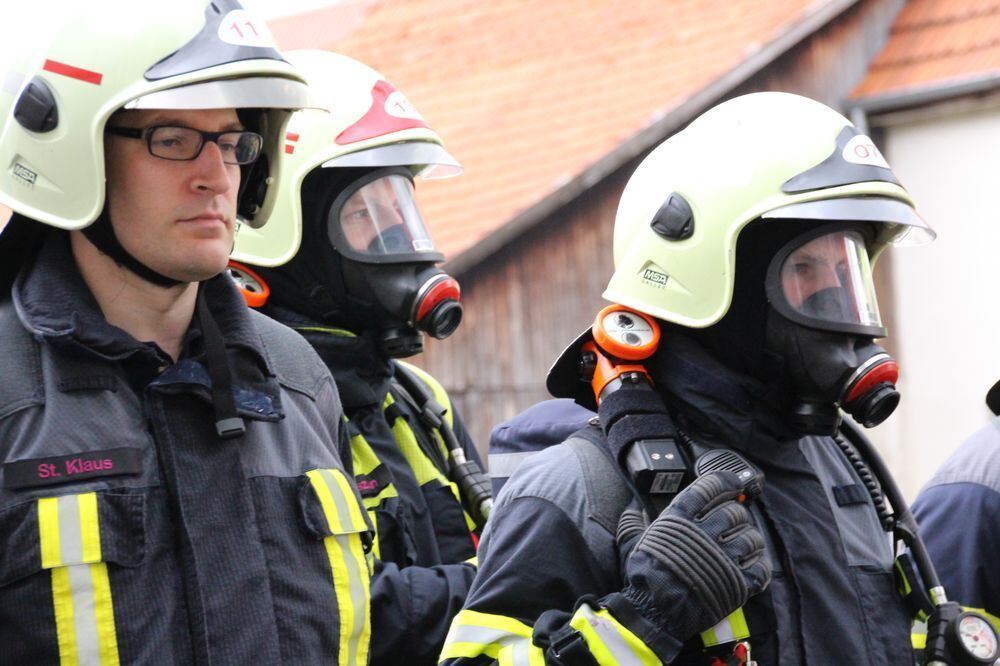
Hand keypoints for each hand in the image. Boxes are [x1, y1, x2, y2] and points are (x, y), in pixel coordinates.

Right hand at [616, 471, 769, 640]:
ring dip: (751, 537)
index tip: (733, 483)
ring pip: (752, 537)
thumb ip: (632, 522)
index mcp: (680, 520)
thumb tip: (632, 507)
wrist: (654, 614)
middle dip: (737, 513)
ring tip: (745, 542)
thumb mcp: (631, 543)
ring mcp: (723, 559)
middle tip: (734, 520)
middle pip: (734, 512)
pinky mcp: (737, 584)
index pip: (709, 488)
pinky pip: (761, 567)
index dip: (725, 482)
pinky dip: (760, 563)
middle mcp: (704, 535)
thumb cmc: (644, 578)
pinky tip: (754, 563)